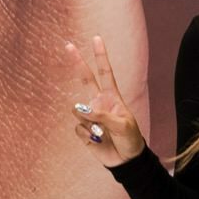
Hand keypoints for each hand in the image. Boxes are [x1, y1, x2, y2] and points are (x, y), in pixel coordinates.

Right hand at [62, 36, 146, 167]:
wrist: (126, 161)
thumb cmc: (130, 139)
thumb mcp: (122, 125)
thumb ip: (102, 115)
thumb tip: (81, 110)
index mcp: (112, 97)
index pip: (105, 72)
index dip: (100, 56)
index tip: (96, 38)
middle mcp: (98, 102)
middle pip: (85, 79)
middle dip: (77, 62)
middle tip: (68, 45)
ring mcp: (89, 116)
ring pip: (78, 111)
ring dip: (89, 121)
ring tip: (103, 132)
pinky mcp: (83, 130)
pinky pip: (78, 128)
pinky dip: (87, 134)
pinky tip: (97, 139)